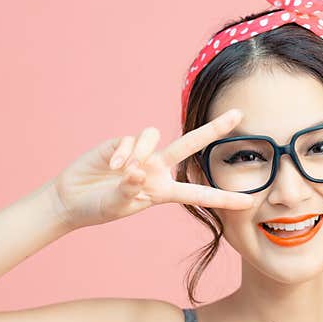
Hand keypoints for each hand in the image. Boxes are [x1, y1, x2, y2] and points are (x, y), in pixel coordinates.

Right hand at [51, 109, 253, 228]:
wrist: (72, 199)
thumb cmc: (99, 207)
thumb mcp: (118, 205)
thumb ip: (130, 191)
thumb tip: (139, 171)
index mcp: (164, 191)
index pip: (199, 193)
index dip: (224, 197)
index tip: (250, 201)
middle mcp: (158, 168)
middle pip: (190, 145)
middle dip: (214, 129)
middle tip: (238, 114)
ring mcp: (142, 153)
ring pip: (156, 135)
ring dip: (141, 152)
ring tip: (123, 170)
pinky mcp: (123, 143)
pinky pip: (131, 139)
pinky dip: (123, 152)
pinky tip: (111, 165)